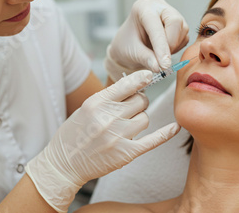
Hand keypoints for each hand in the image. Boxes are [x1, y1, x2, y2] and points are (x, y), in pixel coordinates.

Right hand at [25, 70, 180, 212]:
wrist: (63, 164)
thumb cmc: (74, 133)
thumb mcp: (86, 108)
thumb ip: (109, 97)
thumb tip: (136, 83)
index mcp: (96, 103)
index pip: (127, 84)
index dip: (141, 79)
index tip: (149, 75)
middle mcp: (108, 118)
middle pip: (140, 101)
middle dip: (139, 102)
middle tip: (130, 109)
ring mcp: (117, 136)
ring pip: (145, 118)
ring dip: (140, 119)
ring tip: (126, 126)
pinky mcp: (125, 153)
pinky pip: (152, 140)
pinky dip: (165, 134)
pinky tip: (175, 128)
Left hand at [105, 0, 189, 81]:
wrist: (127, 47)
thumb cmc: (126, 45)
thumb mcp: (132, 53)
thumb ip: (146, 59)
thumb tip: (159, 67)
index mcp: (143, 8)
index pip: (155, 25)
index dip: (161, 46)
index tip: (164, 64)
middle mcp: (158, 6)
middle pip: (175, 21)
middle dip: (170, 43)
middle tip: (163, 60)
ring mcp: (170, 13)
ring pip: (183, 29)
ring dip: (174, 47)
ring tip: (158, 54)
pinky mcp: (179, 24)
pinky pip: (185, 37)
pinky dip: (177, 47)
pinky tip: (164, 50)